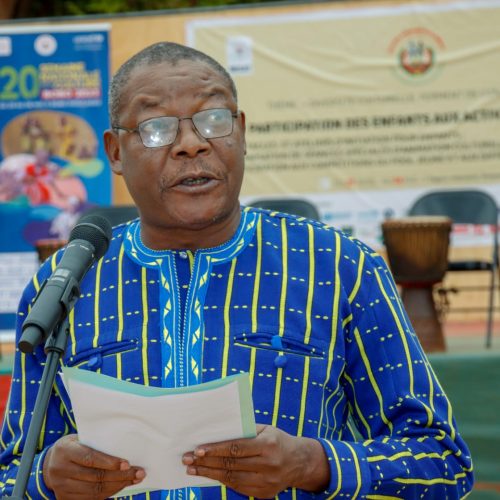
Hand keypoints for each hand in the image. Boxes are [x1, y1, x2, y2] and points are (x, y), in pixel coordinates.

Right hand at [43, 434, 145, 498]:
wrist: (50, 462)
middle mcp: (61, 469)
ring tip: (134, 479)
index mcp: (65, 450)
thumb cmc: (73, 446)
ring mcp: (61, 486)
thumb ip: (97, 443)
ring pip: (94, 490)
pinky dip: (108, 493)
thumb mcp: (80, 438)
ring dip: (118, 486)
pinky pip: (90, 498)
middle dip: (120, 476)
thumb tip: (125, 448)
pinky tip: (120, 486)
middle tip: (139, 473)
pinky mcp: (64, 498)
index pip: (90, 458)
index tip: (127, 463)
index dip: (110, 462)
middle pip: (95, 476)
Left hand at [182, 424, 328, 497]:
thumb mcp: (265, 429)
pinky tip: (209, 475)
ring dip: (209, 474)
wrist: (299, 462)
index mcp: (268, 444)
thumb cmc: (277, 440)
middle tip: (187, 459)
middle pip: (230, 464)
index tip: (198, 449)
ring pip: (231, 478)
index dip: (215, 450)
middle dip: (206, 462)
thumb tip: (217, 430)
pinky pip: (238, 487)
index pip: (236, 448)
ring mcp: (266, 481)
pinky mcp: (264, 493)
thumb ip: (244, 431)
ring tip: (192, 469)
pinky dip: (221, 481)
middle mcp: (268, 464)